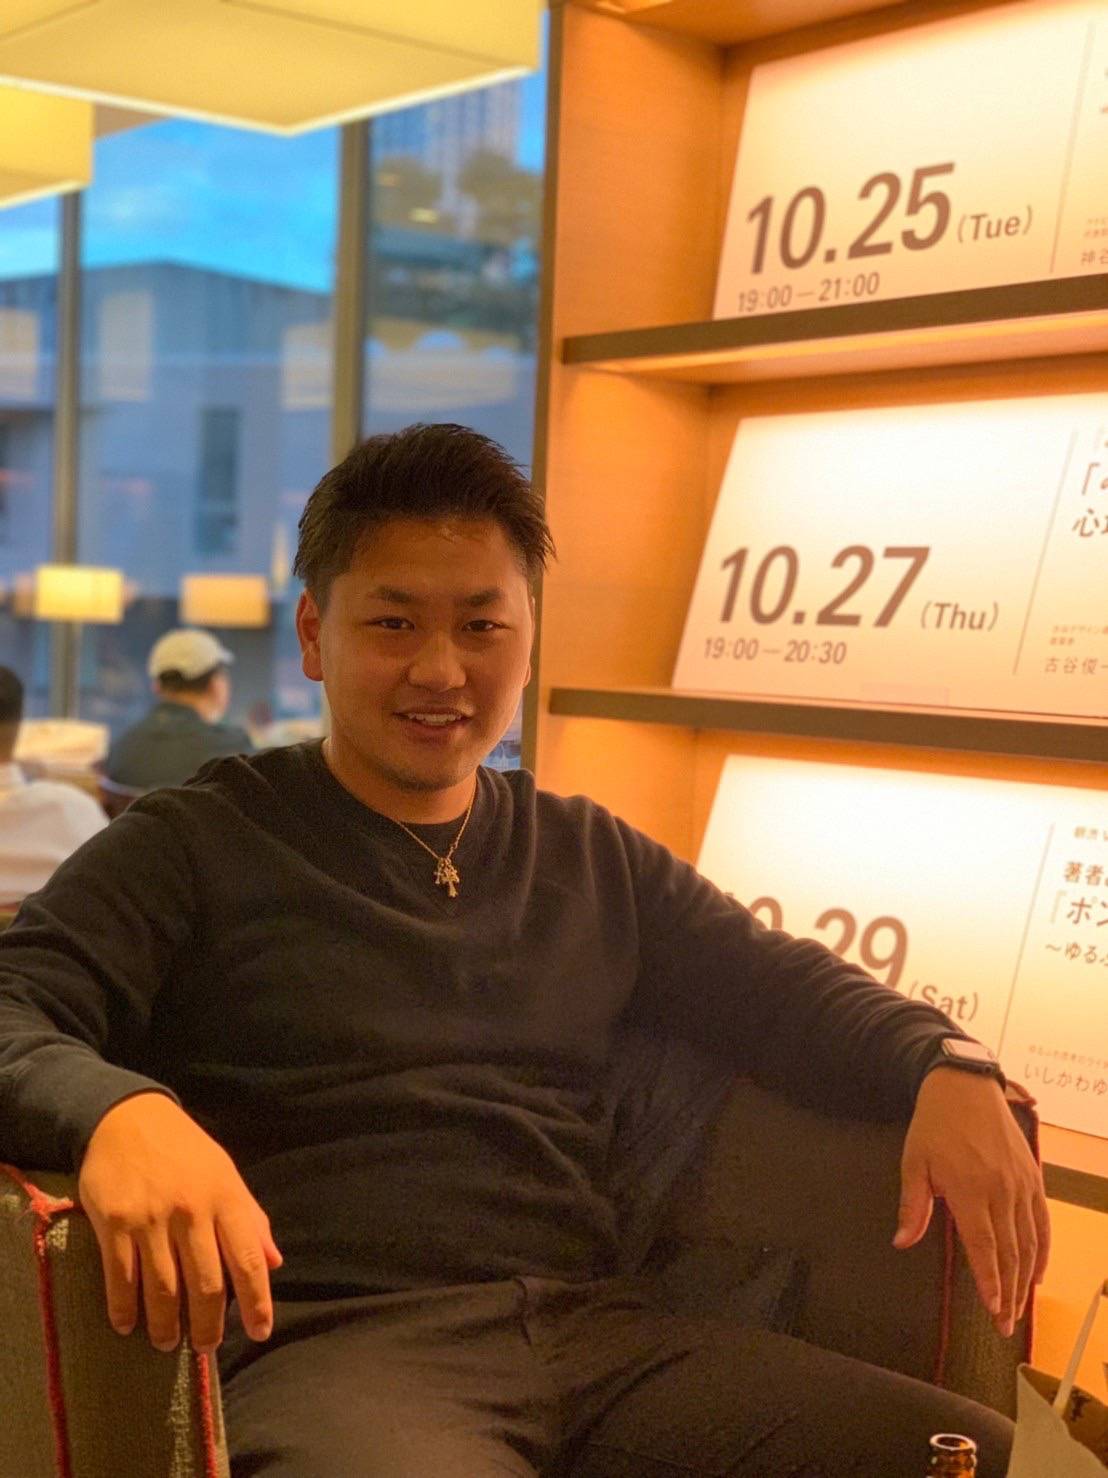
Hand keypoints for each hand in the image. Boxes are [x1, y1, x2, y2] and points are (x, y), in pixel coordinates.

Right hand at [77, 1092, 282, 1354]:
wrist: (128, 1118)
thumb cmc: (185, 1151)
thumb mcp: (226, 1175)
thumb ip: (251, 1219)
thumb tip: (274, 1263)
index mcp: (226, 1198)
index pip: (248, 1260)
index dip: (257, 1302)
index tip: (260, 1333)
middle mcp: (193, 1211)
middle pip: (206, 1284)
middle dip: (208, 1326)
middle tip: (206, 1347)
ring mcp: (152, 1218)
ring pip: (163, 1289)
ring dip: (166, 1325)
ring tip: (168, 1342)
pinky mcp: (115, 1223)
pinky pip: (121, 1278)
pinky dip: (124, 1309)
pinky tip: (127, 1326)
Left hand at [893, 1067, 1049, 1336]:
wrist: (965, 1086)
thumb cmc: (935, 1124)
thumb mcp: (914, 1162)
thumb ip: (912, 1206)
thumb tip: (901, 1242)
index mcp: (970, 1190)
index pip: (984, 1249)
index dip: (990, 1284)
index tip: (993, 1312)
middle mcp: (1001, 1191)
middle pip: (1009, 1253)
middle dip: (1008, 1293)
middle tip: (1005, 1324)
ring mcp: (1021, 1184)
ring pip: (1029, 1242)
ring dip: (1025, 1278)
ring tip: (1019, 1307)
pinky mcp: (1032, 1176)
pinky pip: (1042, 1221)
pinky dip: (1042, 1249)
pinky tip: (1037, 1272)